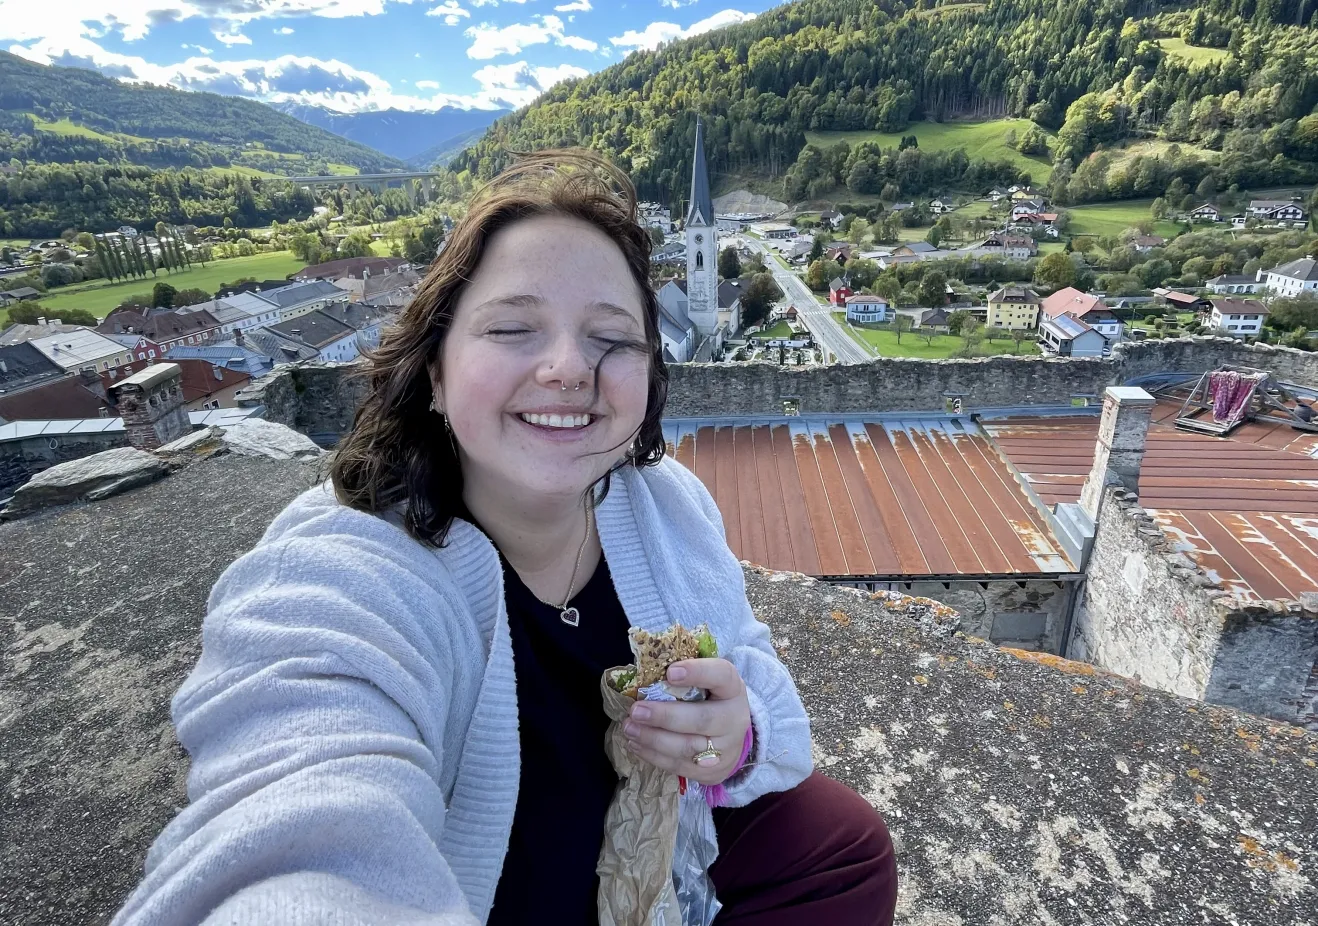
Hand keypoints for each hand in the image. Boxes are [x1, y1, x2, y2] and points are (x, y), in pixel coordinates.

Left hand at [622, 657, 750, 785]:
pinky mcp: (710, 771)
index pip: (721, 675)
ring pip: (687, 747)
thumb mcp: (707, 682)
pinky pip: (678, 765)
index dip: (698, 673)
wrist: (730, 739)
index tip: (670, 672)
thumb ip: (684, 676)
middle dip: (665, 716)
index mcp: (733, 689)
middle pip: (702, 719)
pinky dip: (653, 755)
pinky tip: (636, 743)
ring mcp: (724, 749)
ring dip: (653, 738)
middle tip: (636, 710)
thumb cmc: (710, 701)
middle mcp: (733, 719)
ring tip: (630, 728)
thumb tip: (646, 673)